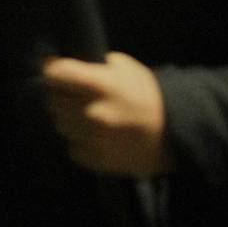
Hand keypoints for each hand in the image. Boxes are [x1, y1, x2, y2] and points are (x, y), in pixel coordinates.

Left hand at [42, 52, 170, 176]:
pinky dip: (79, 141)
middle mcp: (93, 113)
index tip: (55, 72)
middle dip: (60, 96)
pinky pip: (72, 147)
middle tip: (73, 96)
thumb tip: (62, 65)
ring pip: (60, 124)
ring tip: (86, 116)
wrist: (175, 134)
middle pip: (53, 101)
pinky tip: (95, 135)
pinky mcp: (97, 160)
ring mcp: (94, 139)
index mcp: (100, 85)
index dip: (52, 71)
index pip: (56, 74)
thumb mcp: (125, 68)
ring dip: (68, 119)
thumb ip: (93, 66)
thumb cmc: (147, 95)